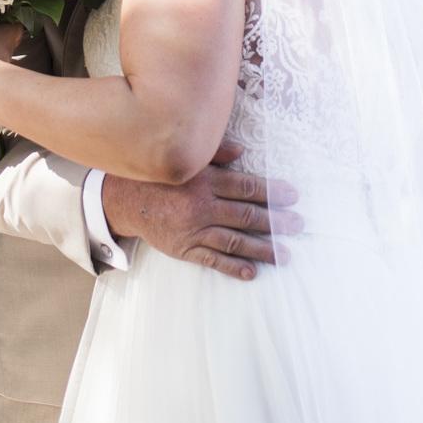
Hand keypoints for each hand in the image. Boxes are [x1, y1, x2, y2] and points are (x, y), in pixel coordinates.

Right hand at [98, 142, 282, 280]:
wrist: (124, 200)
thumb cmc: (161, 177)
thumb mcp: (186, 160)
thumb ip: (215, 155)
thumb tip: (243, 151)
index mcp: (206, 181)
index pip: (247, 187)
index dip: (272, 192)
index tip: (293, 197)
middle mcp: (202, 206)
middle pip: (247, 215)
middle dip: (276, 221)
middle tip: (298, 225)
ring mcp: (194, 230)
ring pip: (235, 241)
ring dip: (262, 248)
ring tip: (284, 254)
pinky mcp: (184, 249)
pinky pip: (213, 260)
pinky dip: (233, 267)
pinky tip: (251, 272)